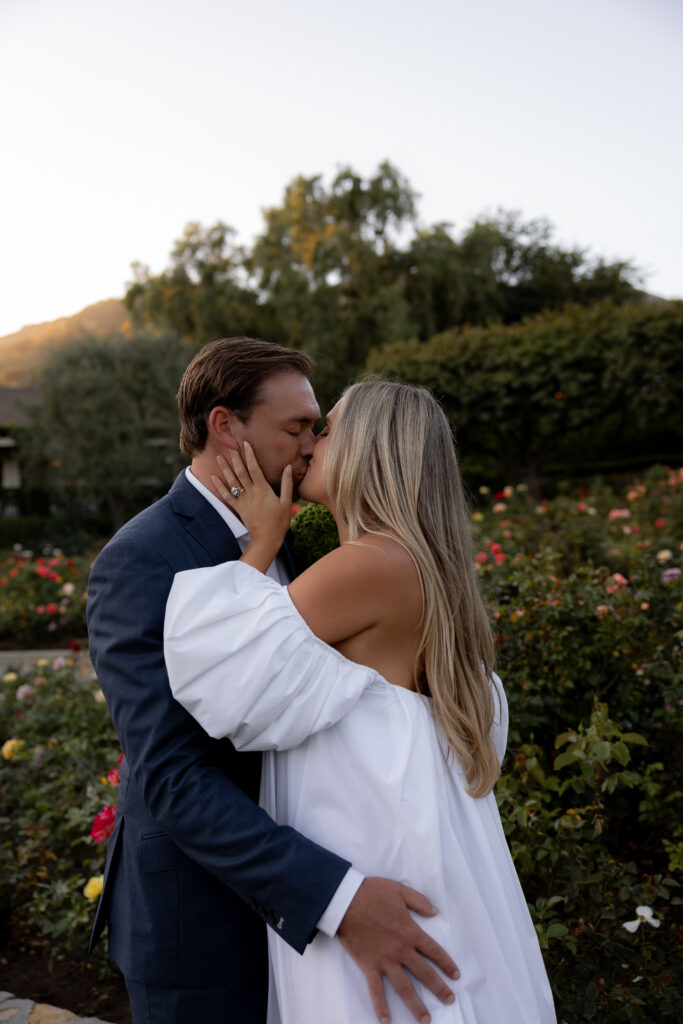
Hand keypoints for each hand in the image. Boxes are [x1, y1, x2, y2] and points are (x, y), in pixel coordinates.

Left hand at [211, 443, 292, 570]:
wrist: (266, 539)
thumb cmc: (279, 521)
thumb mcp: (286, 501)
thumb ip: (287, 483)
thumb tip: (288, 467)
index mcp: (263, 489)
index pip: (254, 468)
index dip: (249, 455)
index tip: (245, 443)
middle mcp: (251, 492)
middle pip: (241, 471)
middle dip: (235, 458)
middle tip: (230, 445)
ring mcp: (243, 500)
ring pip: (232, 481)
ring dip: (225, 468)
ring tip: (219, 457)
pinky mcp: (238, 508)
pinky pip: (227, 495)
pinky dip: (219, 486)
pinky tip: (213, 478)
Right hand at [338, 877, 458, 1023]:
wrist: (346, 901)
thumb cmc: (372, 893)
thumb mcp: (400, 890)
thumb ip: (419, 901)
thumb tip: (435, 912)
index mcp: (411, 932)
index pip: (434, 951)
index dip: (447, 964)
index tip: (455, 975)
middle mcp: (401, 950)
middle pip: (424, 973)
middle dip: (439, 988)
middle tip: (450, 1000)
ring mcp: (385, 960)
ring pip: (404, 987)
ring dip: (416, 1005)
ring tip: (426, 1019)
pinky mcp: (369, 965)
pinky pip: (376, 990)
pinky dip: (380, 1006)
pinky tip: (386, 1021)